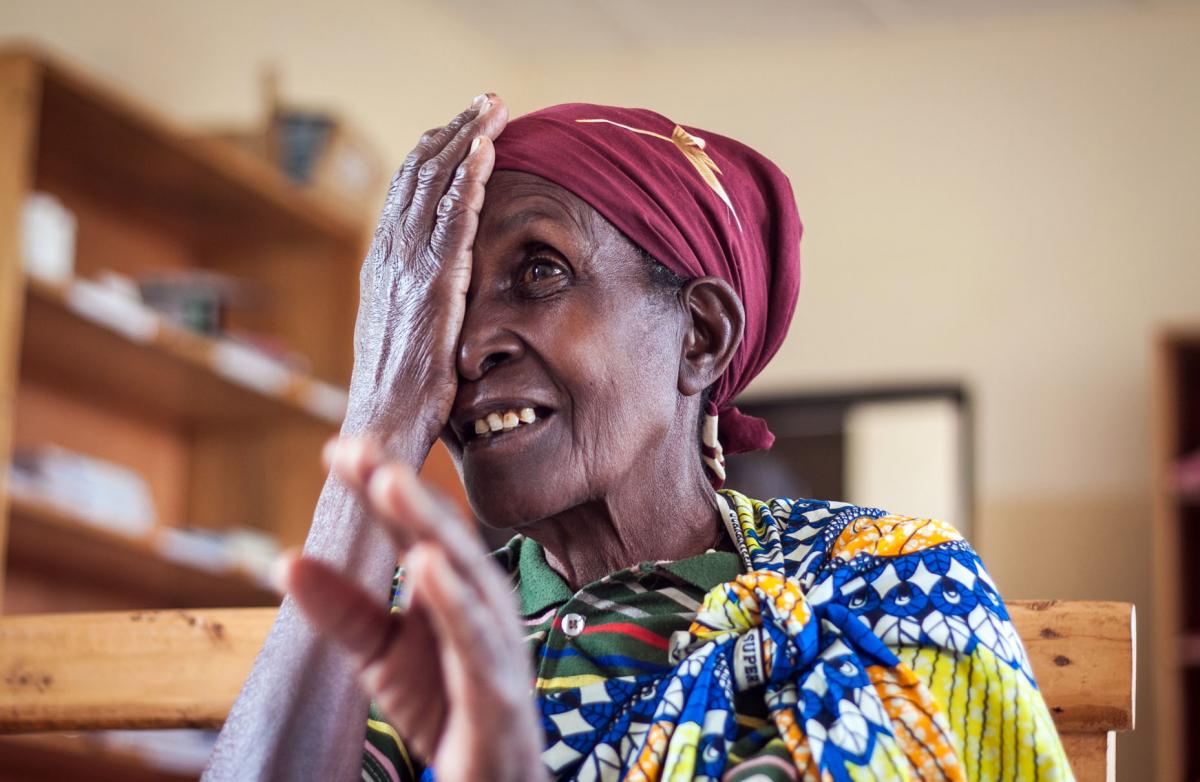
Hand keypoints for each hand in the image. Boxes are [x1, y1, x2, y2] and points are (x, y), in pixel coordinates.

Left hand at [281, 437, 546, 781]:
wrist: (489, 778)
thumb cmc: (443, 702)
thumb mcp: (379, 653)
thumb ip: (340, 609)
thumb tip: (283, 559)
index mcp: (448, 585)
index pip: (410, 525)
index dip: (377, 485)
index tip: (337, 448)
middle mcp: (477, 600)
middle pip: (441, 533)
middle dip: (401, 489)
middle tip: (361, 449)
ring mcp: (493, 640)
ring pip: (464, 572)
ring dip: (427, 524)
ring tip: (389, 483)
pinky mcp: (495, 687)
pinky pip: (475, 639)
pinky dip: (454, 601)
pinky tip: (429, 565)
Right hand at [345, 94, 509, 449]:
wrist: (383, 423)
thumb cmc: (400, 393)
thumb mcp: (407, 335)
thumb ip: (421, 301)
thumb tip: (443, 289)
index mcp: (385, 264)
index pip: (407, 193)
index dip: (434, 156)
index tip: (461, 129)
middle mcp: (391, 255)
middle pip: (420, 175)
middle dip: (454, 132)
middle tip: (486, 102)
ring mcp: (409, 267)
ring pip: (435, 185)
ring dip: (466, 139)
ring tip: (494, 107)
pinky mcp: (433, 284)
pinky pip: (453, 219)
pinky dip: (469, 178)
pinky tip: (487, 149)